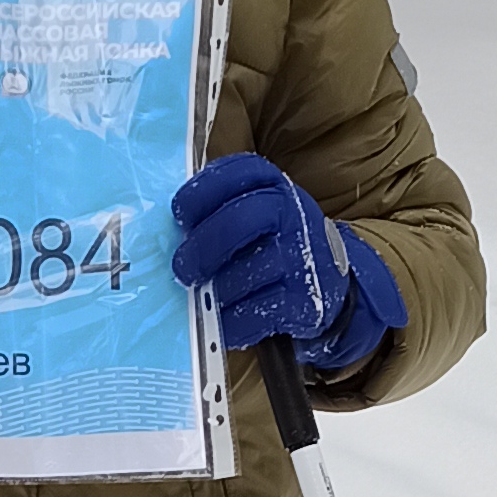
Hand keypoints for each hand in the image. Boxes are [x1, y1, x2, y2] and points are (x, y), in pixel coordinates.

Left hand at [170, 154, 403, 371]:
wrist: (327, 284)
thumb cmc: (274, 244)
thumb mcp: (258, 212)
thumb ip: (222, 211)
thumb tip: (169, 236)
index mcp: (274, 187)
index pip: (239, 173)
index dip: (202, 191)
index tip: (180, 214)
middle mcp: (294, 215)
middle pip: (242, 220)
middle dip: (204, 245)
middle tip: (183, 268)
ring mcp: (304, 257)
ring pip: (251, 268)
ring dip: (217, 288)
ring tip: (202, 298)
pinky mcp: (306, 300)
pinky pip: (261, 311)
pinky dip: (233, 321)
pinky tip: (221, 322)